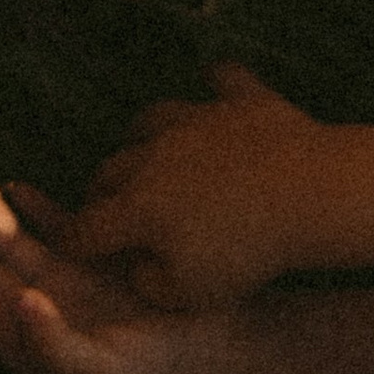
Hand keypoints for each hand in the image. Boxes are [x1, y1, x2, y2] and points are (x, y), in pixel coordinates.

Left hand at [0, 161, 246, 373]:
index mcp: (31, 349)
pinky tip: (17, 186)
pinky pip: (58, 229)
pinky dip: (37, 208)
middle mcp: (41, 315)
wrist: (214, 356)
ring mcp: (68, 285)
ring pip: (17, 243)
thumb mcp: (100, 372)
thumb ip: (54, 345)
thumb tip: (20, 303)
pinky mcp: (98, 261)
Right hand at [63, 66, 343, 314]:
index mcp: (138, 207)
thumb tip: (137, 264)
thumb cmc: (247, 251)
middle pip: (112, 169)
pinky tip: (214, 78)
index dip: (73, 240)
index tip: (66, 246)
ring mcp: (199, 121)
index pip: (89, 225)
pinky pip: (224, 80)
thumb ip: (150, 283)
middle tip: (103, 206)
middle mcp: (157, 155)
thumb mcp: (190, 295)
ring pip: (152, 120)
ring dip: (140, 136)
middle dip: (100, 190)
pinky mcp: (242, 102)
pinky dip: (217, 81)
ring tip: (142, 147)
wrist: (307, 193)